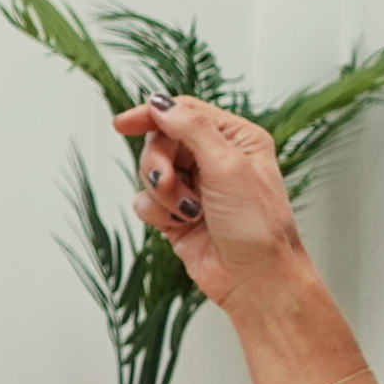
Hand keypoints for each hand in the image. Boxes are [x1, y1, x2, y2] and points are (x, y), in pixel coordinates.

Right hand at [108, 93, 312, 310]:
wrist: (256, 281)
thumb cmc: (259, 227)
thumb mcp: (229, 166)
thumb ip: (192, 128)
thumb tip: (159, 103)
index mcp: (236, 139)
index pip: (183, 112)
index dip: (152, 115)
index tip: (123, 125)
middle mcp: (214, 160)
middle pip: (161, 141)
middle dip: (159, 164)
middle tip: (167, 182)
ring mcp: (194, 187)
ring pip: (149, 173)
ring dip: (162, 193)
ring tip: (186, 210)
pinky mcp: (177, 214)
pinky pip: (146, 202)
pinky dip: (157, 213)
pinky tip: (180, 224)